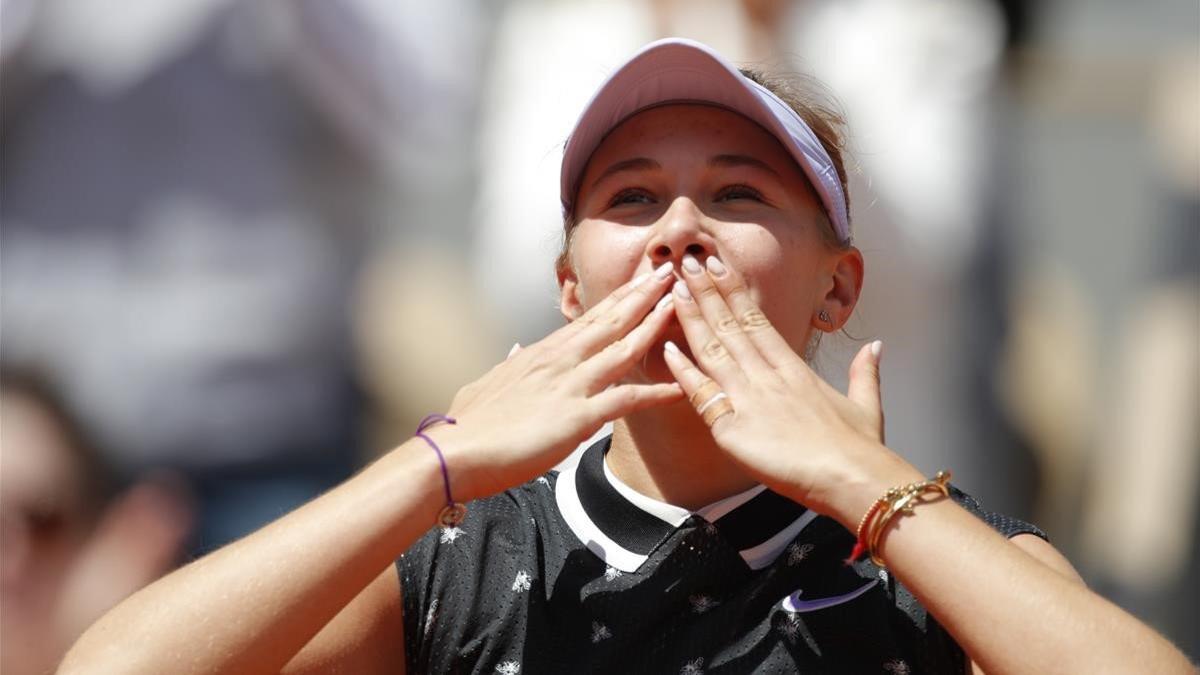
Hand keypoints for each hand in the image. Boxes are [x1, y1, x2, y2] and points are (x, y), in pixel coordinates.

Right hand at [430, 262, 683, 500]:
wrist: (452, 454)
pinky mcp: (578, 417)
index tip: (640, 281)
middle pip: (611, 320)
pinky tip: (680, 388)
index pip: (589, 318)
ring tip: (681, 305)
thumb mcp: (487, 384)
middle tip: (671, 271)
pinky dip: (656, 393)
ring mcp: (570, 385)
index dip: (618, 298)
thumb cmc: (467, 426)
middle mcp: (559, 361)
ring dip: (655, 326)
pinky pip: (626, 400)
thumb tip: (516, 349)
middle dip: (643, 295)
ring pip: (623, 348)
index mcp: (541, 353)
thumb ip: (508, 366)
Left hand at [661, 254, 921, 527]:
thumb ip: (865, 373)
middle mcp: (770, 377)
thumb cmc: (861, 449)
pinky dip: (684, 373)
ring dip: (692, 319)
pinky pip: (702, 396)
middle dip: (707, 292)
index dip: (735, 293)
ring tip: (675, 289)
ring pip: (714, 351)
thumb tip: (876, 346)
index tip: (719, 267)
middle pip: (732, 326)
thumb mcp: (867, 405)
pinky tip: (668, 350)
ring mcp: (750, 400)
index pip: (758, 321)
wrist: (854, 479)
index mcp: (795, 370)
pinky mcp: (733, 429)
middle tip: (687, 262)